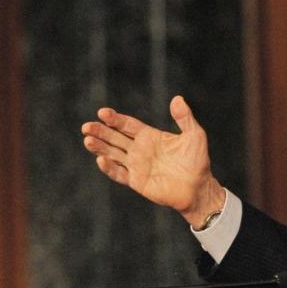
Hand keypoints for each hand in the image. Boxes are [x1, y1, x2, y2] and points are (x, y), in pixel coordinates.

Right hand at [81, 95, 225, 226]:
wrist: (199, 188)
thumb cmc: (197, 161)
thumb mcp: (194, 136)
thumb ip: (184, 118)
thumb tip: (177, 99)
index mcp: (149, 136)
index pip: (126, 125)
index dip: (114, 119)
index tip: (103, 113)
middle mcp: (140, 150)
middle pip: (115, 137)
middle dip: (101, 131)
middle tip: (87, 126)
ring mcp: (137, 166)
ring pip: (112, 154)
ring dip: (99, 147)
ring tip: (87, 140)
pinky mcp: (137, 181)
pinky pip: (119, 174)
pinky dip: (109, 168)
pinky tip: (101, 159)